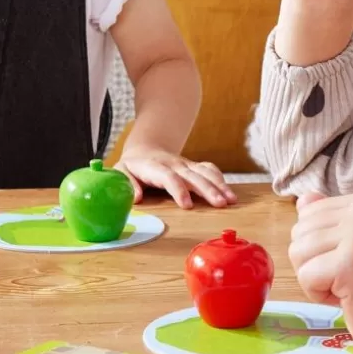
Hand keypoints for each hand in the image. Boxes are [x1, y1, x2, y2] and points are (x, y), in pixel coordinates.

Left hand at [116, 150, 236, 209]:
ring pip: (205, 172)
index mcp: (154, 167)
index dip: (179, 190)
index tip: (188, 205)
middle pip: (193, 175)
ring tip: (231, 200)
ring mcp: (186, 165)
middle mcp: (174, 164)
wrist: (145, 148)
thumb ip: (128, 184)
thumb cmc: (132, 165)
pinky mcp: (194, 167)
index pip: (169, 177)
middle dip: (208, 189)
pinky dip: (220, 179)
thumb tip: (137, 198)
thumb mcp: (121, 171)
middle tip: (220, 204)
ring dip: (219, 185)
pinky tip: (229, 192)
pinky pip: (209, 170)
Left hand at [288, 191, 352, 353]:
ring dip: (316, 279)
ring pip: (297, 252)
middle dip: (314, 262)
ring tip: (350, 287)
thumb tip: (303, 201)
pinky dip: (318, 295)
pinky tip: (348, 298)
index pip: (309, 213)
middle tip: (352, 278)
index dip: (321, 247)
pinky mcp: (348, 263)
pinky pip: (305, 275)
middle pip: (299, 231)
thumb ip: (331, 220)